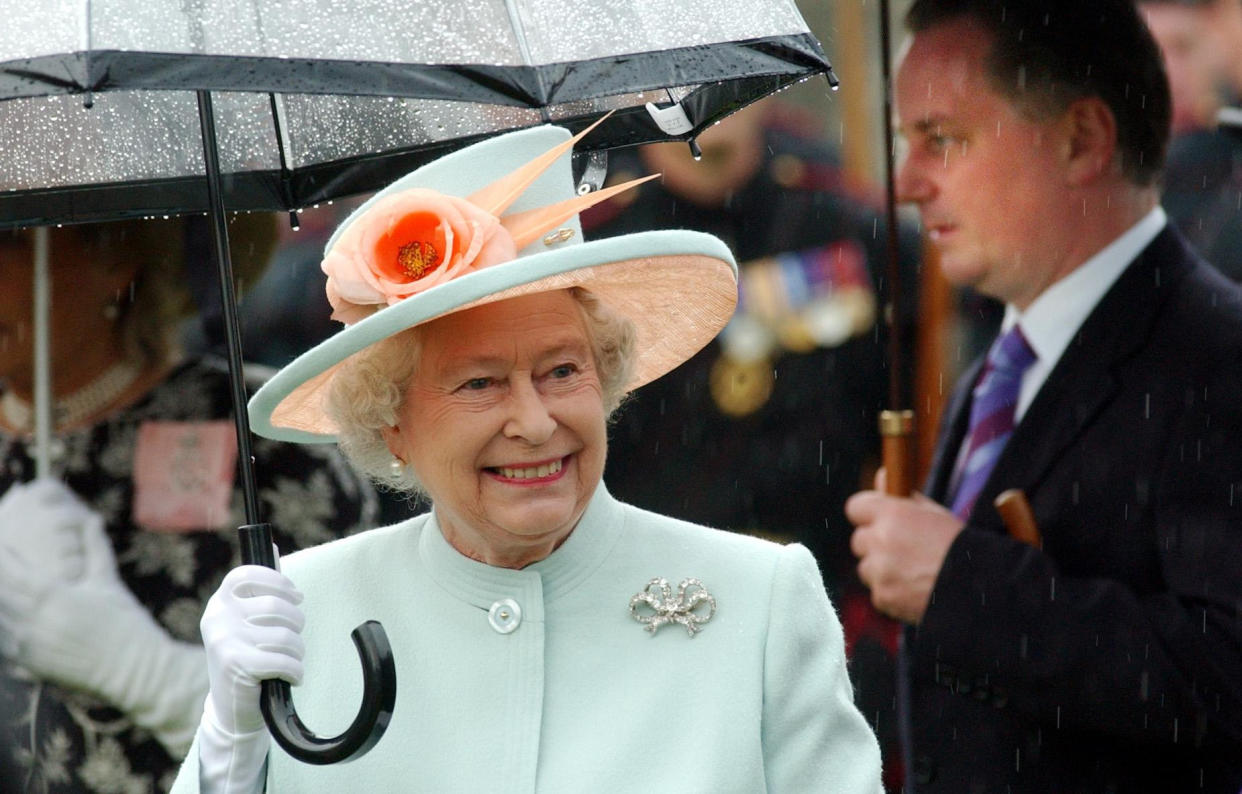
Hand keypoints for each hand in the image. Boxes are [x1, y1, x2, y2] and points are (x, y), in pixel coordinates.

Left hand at [0, 478, 208, 753]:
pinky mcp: (28, 666)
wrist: (134, 670)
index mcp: (53, 595)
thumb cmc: (126, 623)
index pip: (11, 570)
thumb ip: (95, 549)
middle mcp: (34, 620)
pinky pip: (1, 645)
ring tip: (1, 591)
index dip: (0, 556)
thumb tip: (91, 518)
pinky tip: (3, 620)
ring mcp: (27, 645)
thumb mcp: (109, 583)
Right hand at [201, 564, 304, 736]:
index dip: (278, 581)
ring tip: (290, 661)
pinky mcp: (235, 664)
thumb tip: (273, 547)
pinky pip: (283, 660)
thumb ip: (260, 589)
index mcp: (220, 602)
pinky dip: (296, 671)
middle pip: (276, 606)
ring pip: (284, 635)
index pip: (248, 575)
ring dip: (297, 651)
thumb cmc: (247, 657)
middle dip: (296, 624)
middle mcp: (217, 617)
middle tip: (294, 638)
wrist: (231, 708)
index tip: (295, 596)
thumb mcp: (248, 621)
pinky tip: (292, 677)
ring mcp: (224, 641)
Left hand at [845, 474, 963, 623]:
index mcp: (893, 514)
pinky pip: (878, 592)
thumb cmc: (959, 546)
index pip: (856, 507)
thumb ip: (903, 495)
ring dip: (882, 570)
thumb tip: (881, 475)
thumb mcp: (934, 514)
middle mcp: (880, 541)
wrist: (980, 588)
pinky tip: (916, 591)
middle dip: (875, 545)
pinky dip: (892, 593)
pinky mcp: (883, 597)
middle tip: (903, 551)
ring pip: (866, 568)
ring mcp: (879, 571)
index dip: (866, 513)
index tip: (877, 520)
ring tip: (914, 573)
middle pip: (859, 540)